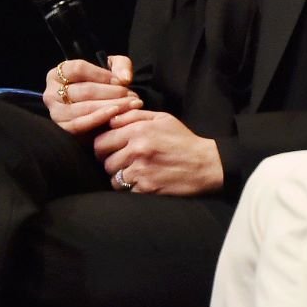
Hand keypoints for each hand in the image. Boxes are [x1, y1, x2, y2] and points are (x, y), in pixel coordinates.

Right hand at [44, 55, 139, 133]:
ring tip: (131, 105)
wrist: (101, 108)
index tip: (122, 81)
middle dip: (113, 93)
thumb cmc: (104, 85)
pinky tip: (116, 114)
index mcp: (58, 73)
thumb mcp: (112, 68)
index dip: (102, 74)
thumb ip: (121, 66)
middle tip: (133, 96)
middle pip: (84, 91)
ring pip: (83, 108)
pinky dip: (99, 119)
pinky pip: (79, 125)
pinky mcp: (62, 129)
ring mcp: (55, 113)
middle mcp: (51, 93)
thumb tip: (125, 78)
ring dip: (111, 106)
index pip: (78, 69)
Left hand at [93, 109, 224, 195]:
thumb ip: (134, 116)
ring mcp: (141, 170)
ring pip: (113, 178)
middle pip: (104, 161)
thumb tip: (110, 120)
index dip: (103, 146)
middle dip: (110, 162)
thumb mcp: (163, 119)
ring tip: (135, 172)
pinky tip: (144, 182)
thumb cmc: (183, 140)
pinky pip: (126, 191)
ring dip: (121, 177)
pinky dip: (132, 188)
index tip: (110, 149)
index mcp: (139, 130)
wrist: (206, 164)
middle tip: (122, 162)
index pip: (101, 141)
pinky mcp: (146, 189)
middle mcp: (137, 150)